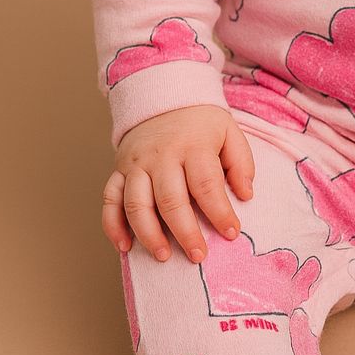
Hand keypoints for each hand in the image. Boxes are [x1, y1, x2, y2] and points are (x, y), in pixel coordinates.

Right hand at [101, 105, 255, 263]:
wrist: (163, 98)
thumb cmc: (200, 124)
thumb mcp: (229, 132)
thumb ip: (241, 163)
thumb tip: (245, 195)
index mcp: (193, 146)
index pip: (206, 184)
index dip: (220, 212)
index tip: (232, 233)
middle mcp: (161, 156)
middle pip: (170, 199)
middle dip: (185, 232)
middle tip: (199, 255)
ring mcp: (136, 164)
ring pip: (136, 204)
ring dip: (148, 234)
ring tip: (163, 256)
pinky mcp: (118, 170)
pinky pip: (109, 200)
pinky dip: (113, 226)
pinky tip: (125, 247)